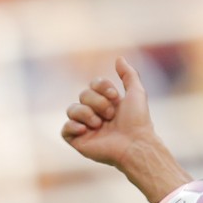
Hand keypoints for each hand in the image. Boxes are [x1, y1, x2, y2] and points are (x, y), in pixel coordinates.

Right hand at [61, 56, 189, 202]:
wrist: (135, 144)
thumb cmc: (138, 120)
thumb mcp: (137, 93)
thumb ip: (129, 75)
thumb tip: (119, 58)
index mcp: (108, 102)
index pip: (93, 84)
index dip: (101, 87)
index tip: (114, 96)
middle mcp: (95, 113)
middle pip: (83, 95)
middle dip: (97, 102)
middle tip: (111, 114)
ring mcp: (86, 127)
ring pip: (71, 109)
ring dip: (87, 113)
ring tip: (100, 124)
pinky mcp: (78, 140)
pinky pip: (64, 128)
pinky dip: (73, 126)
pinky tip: (86, 130)